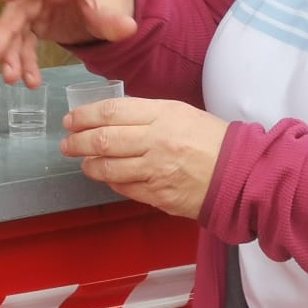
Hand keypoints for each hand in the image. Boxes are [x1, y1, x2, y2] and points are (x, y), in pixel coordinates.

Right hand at [0, 0, 137, 86]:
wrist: (109, 7)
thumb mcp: (115, 8)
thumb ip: (116, 20)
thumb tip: (127, 28)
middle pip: (19, 8)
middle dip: (5, 32)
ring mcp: (38, 9)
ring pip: (17, 29)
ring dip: (11, 54)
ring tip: (10, 78)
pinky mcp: (37, 25)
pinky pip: (26, 44)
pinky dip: (26, 63)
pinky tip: (30, 81)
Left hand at [60, 95, 226, 218]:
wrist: (241, 174)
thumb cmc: (212, 140)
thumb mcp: (181, 113)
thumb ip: (146, 114)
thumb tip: (110, 119)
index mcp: (163, 115)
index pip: (112, 112)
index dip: (85, 116)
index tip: (71, 120)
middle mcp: (157, 142)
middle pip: (103, 140)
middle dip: (77, 142)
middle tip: (67, 144)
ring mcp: (156, 171)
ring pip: (108, 168)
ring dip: (89, 165)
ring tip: (83, 162)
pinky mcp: (158, 196)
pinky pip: (125, 188)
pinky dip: (112, 182)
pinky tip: (109, 176)